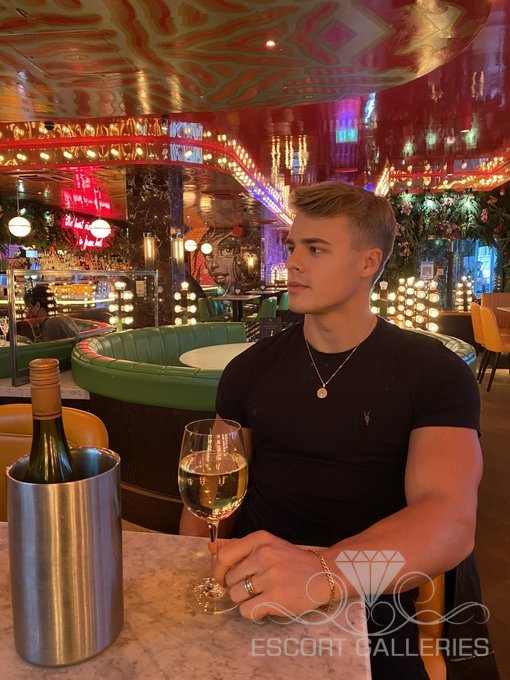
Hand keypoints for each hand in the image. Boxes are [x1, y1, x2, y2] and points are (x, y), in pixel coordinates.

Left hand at [213, 530, 333, 620]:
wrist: (324, 574)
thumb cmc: (291, 561)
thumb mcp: (266, 546)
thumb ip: (238, 547)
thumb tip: (210, 548)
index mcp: (260, 539)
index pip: (224, 556)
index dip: (218, 571)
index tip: (224, 578)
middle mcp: (264, 555)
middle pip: (229, 579)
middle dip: (236, 586)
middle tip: (252, 587)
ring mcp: (270, 576)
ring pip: (236, 596)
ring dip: (245, 600)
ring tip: (261, 595)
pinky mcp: (276, 597)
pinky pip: (247, 611)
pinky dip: (253, 612)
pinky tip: (266, 605)